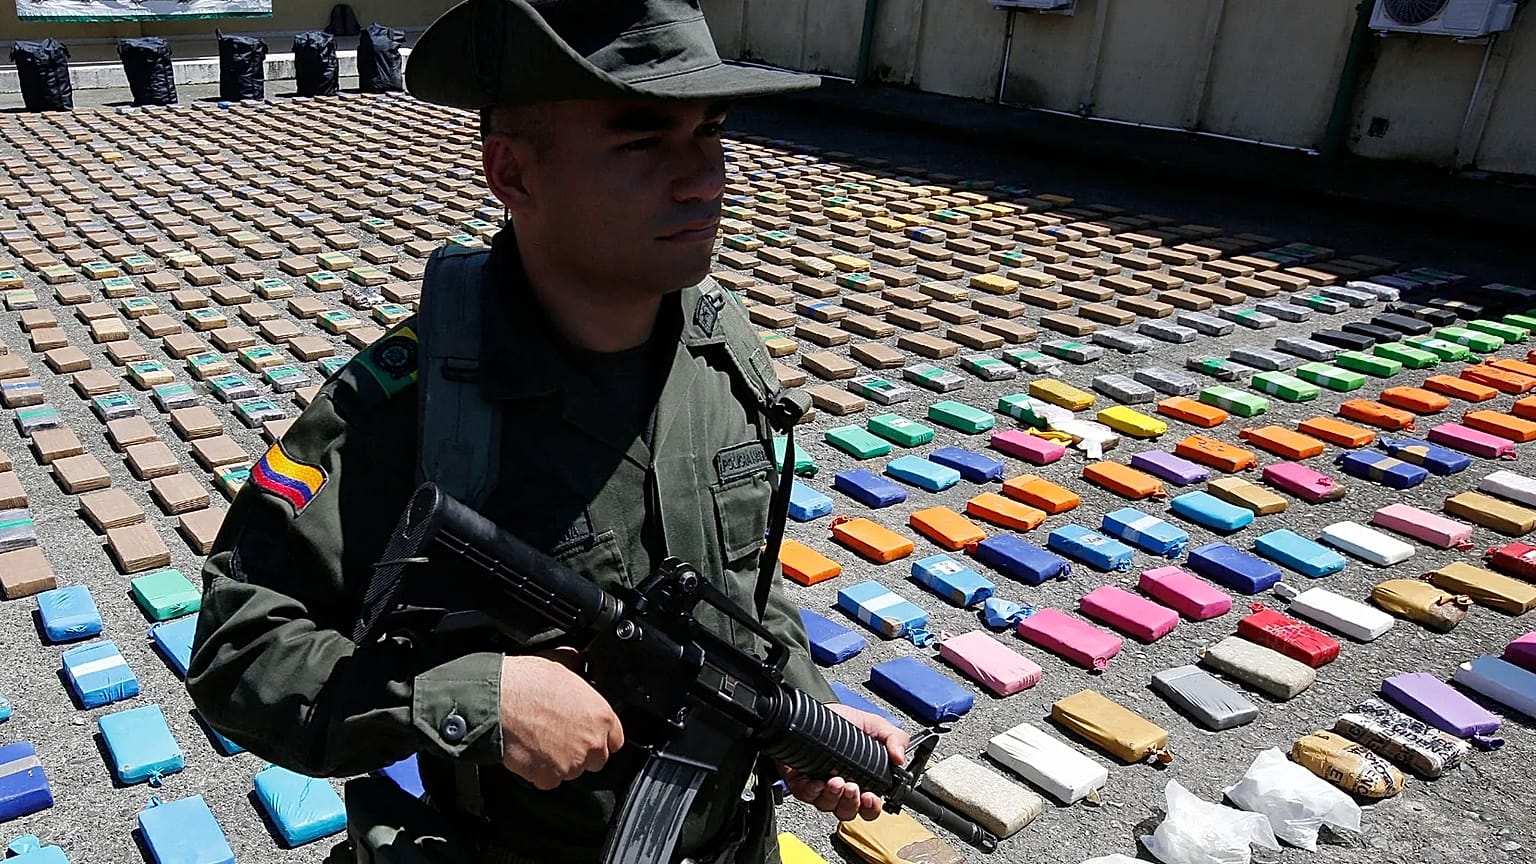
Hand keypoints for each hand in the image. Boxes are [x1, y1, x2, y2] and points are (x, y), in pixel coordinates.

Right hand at [498, 647, 624, 790]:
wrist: (496, 701)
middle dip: (581, 751)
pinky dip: (540, 772)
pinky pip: (549, 781)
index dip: (598, 735)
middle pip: (596, 759)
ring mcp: (571, 763)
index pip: (615, 738)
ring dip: (560, 762)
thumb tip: (579, 661)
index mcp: (601, 716)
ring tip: (541, 740)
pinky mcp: (548, 777)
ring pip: (572, 771)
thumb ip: (578, 670)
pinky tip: (531, 752)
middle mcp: (591, 743)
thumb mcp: (562, 663)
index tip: (585, 731)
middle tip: (560, 735)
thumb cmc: (526, 682)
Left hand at [779, 704, 909, 820]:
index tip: (871, 798)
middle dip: (851, 803)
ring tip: (836, 780)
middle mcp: (841, 787)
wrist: (814, 712)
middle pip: (848, 811)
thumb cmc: (842, 720)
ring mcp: (820, 786)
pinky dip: (811, 792)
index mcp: (862, 779)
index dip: (871, 807)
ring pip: (827, 806)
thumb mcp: (874, 725)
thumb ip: (894, 738)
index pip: (869, 807)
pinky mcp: (800, 781)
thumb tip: (900, 757)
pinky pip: (805, 795)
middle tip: (852, 787)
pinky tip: (816, 782)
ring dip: (833, 797)